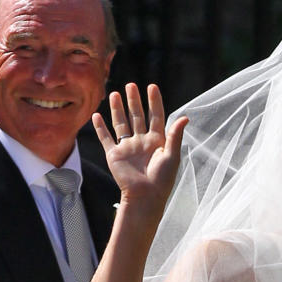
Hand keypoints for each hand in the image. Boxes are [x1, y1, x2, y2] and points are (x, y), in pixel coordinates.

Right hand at [91, 83, 187, 210]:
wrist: (145, 197)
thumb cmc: (162, 179)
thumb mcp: (172, 156)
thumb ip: (175, 135)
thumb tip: (185, 116)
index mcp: (157, 142)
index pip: (156, 117)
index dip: (154, 102)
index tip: (152, 87)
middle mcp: (141, 142)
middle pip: (137, 117)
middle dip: (134, 101)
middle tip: (131, 85)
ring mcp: (127, 148)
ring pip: (121, 124)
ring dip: (118, 109)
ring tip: (115, 93)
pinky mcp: (114, 155)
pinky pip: (105, 138)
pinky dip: (100, 127)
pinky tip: (97, 116)